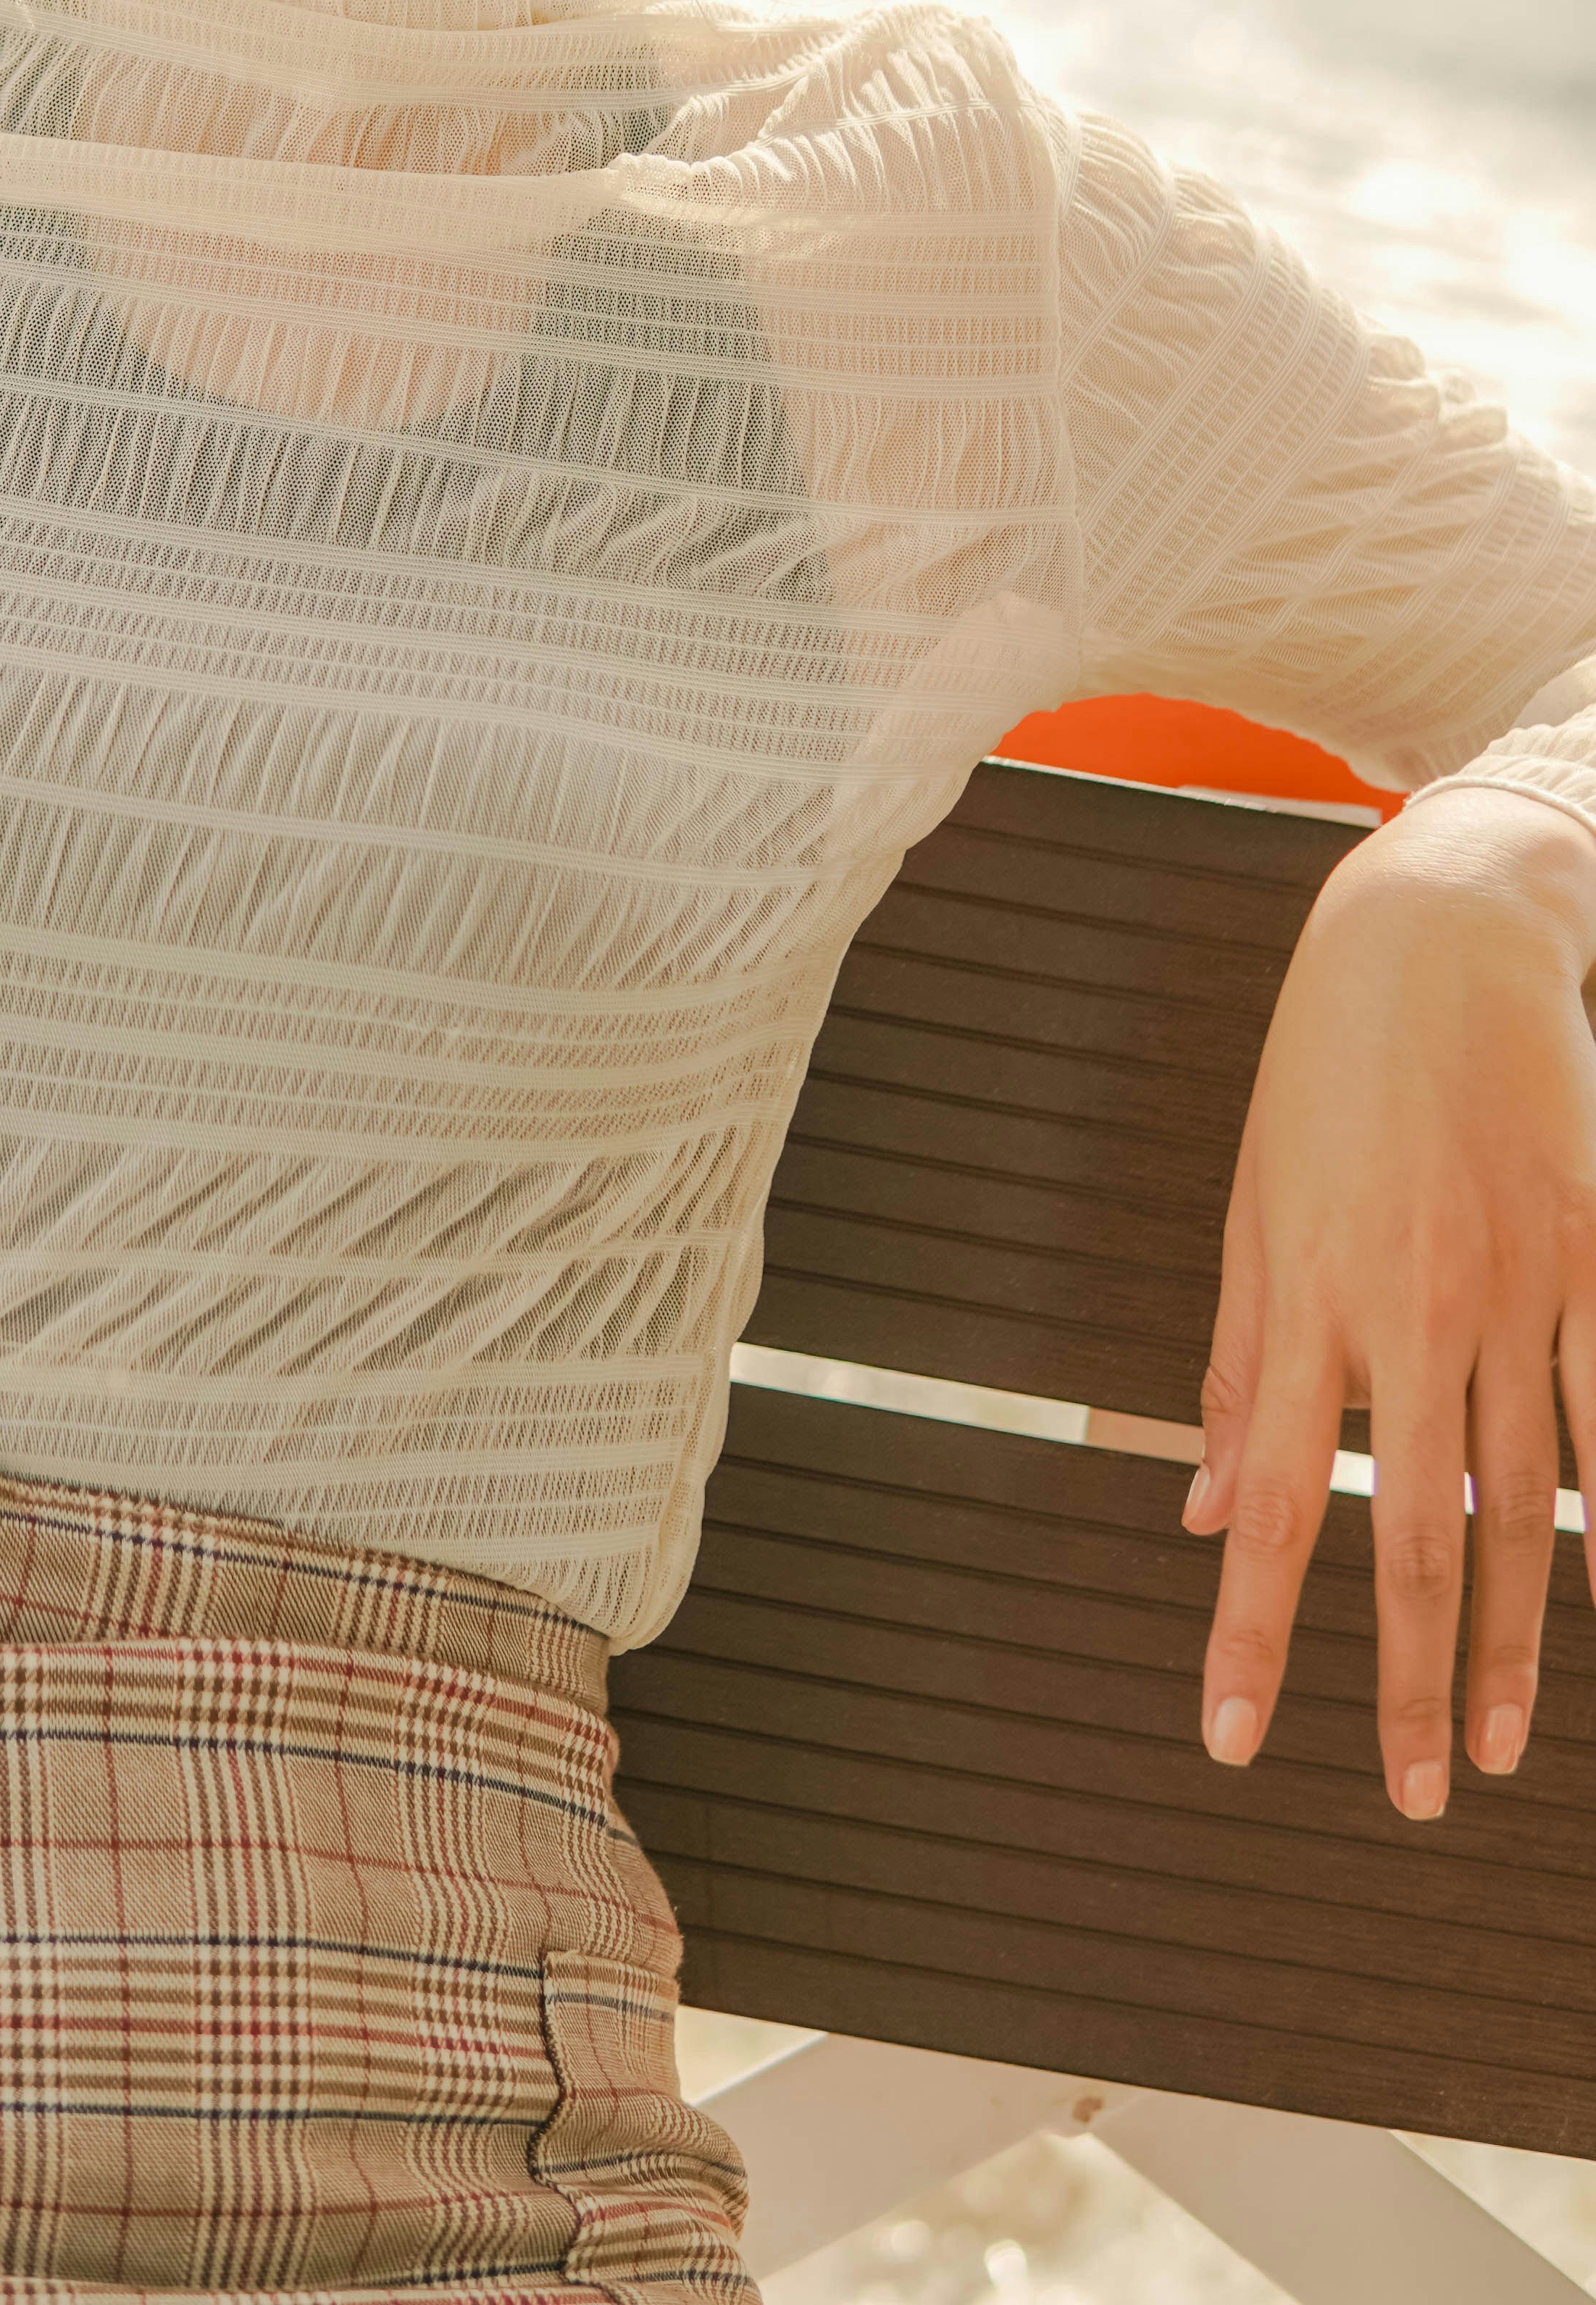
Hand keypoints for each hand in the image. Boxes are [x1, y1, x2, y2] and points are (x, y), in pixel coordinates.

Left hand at [1187, 786, 1595, 1814]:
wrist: (1439, 935)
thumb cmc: (1326, 1076)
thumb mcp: (1253, 1207)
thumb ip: (1234, 1366)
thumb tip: (1204, 1508)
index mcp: (1311, 1300)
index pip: (1279, 1502)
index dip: (1255, 1631)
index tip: (1236, 1741)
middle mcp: (1415, 1311)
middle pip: (1416, 1534)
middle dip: (1416, 1680)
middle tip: (1420, 1796)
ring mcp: (1521, 1288)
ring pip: (1527, 1503)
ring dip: (1521, 1638)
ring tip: (1508, 1746)